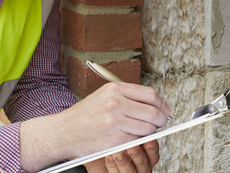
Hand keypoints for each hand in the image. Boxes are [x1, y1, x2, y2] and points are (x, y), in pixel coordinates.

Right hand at [19, 82, 170, 171]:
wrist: (64, 131)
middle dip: (160, 119)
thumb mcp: (104, 96)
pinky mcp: (114, 139)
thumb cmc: (84, 115)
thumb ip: (128, 97)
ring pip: (148, 128)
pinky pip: (137, 141)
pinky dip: (137, 141)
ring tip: (140, 131)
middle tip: (159, 123)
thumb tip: (153, 104)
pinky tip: (129, 138)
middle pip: (153, 111)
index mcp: (115, 89)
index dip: (161, 104)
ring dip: (149, 132)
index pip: (150, 94)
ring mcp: (115, 122)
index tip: (164, 110)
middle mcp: (116, 103)